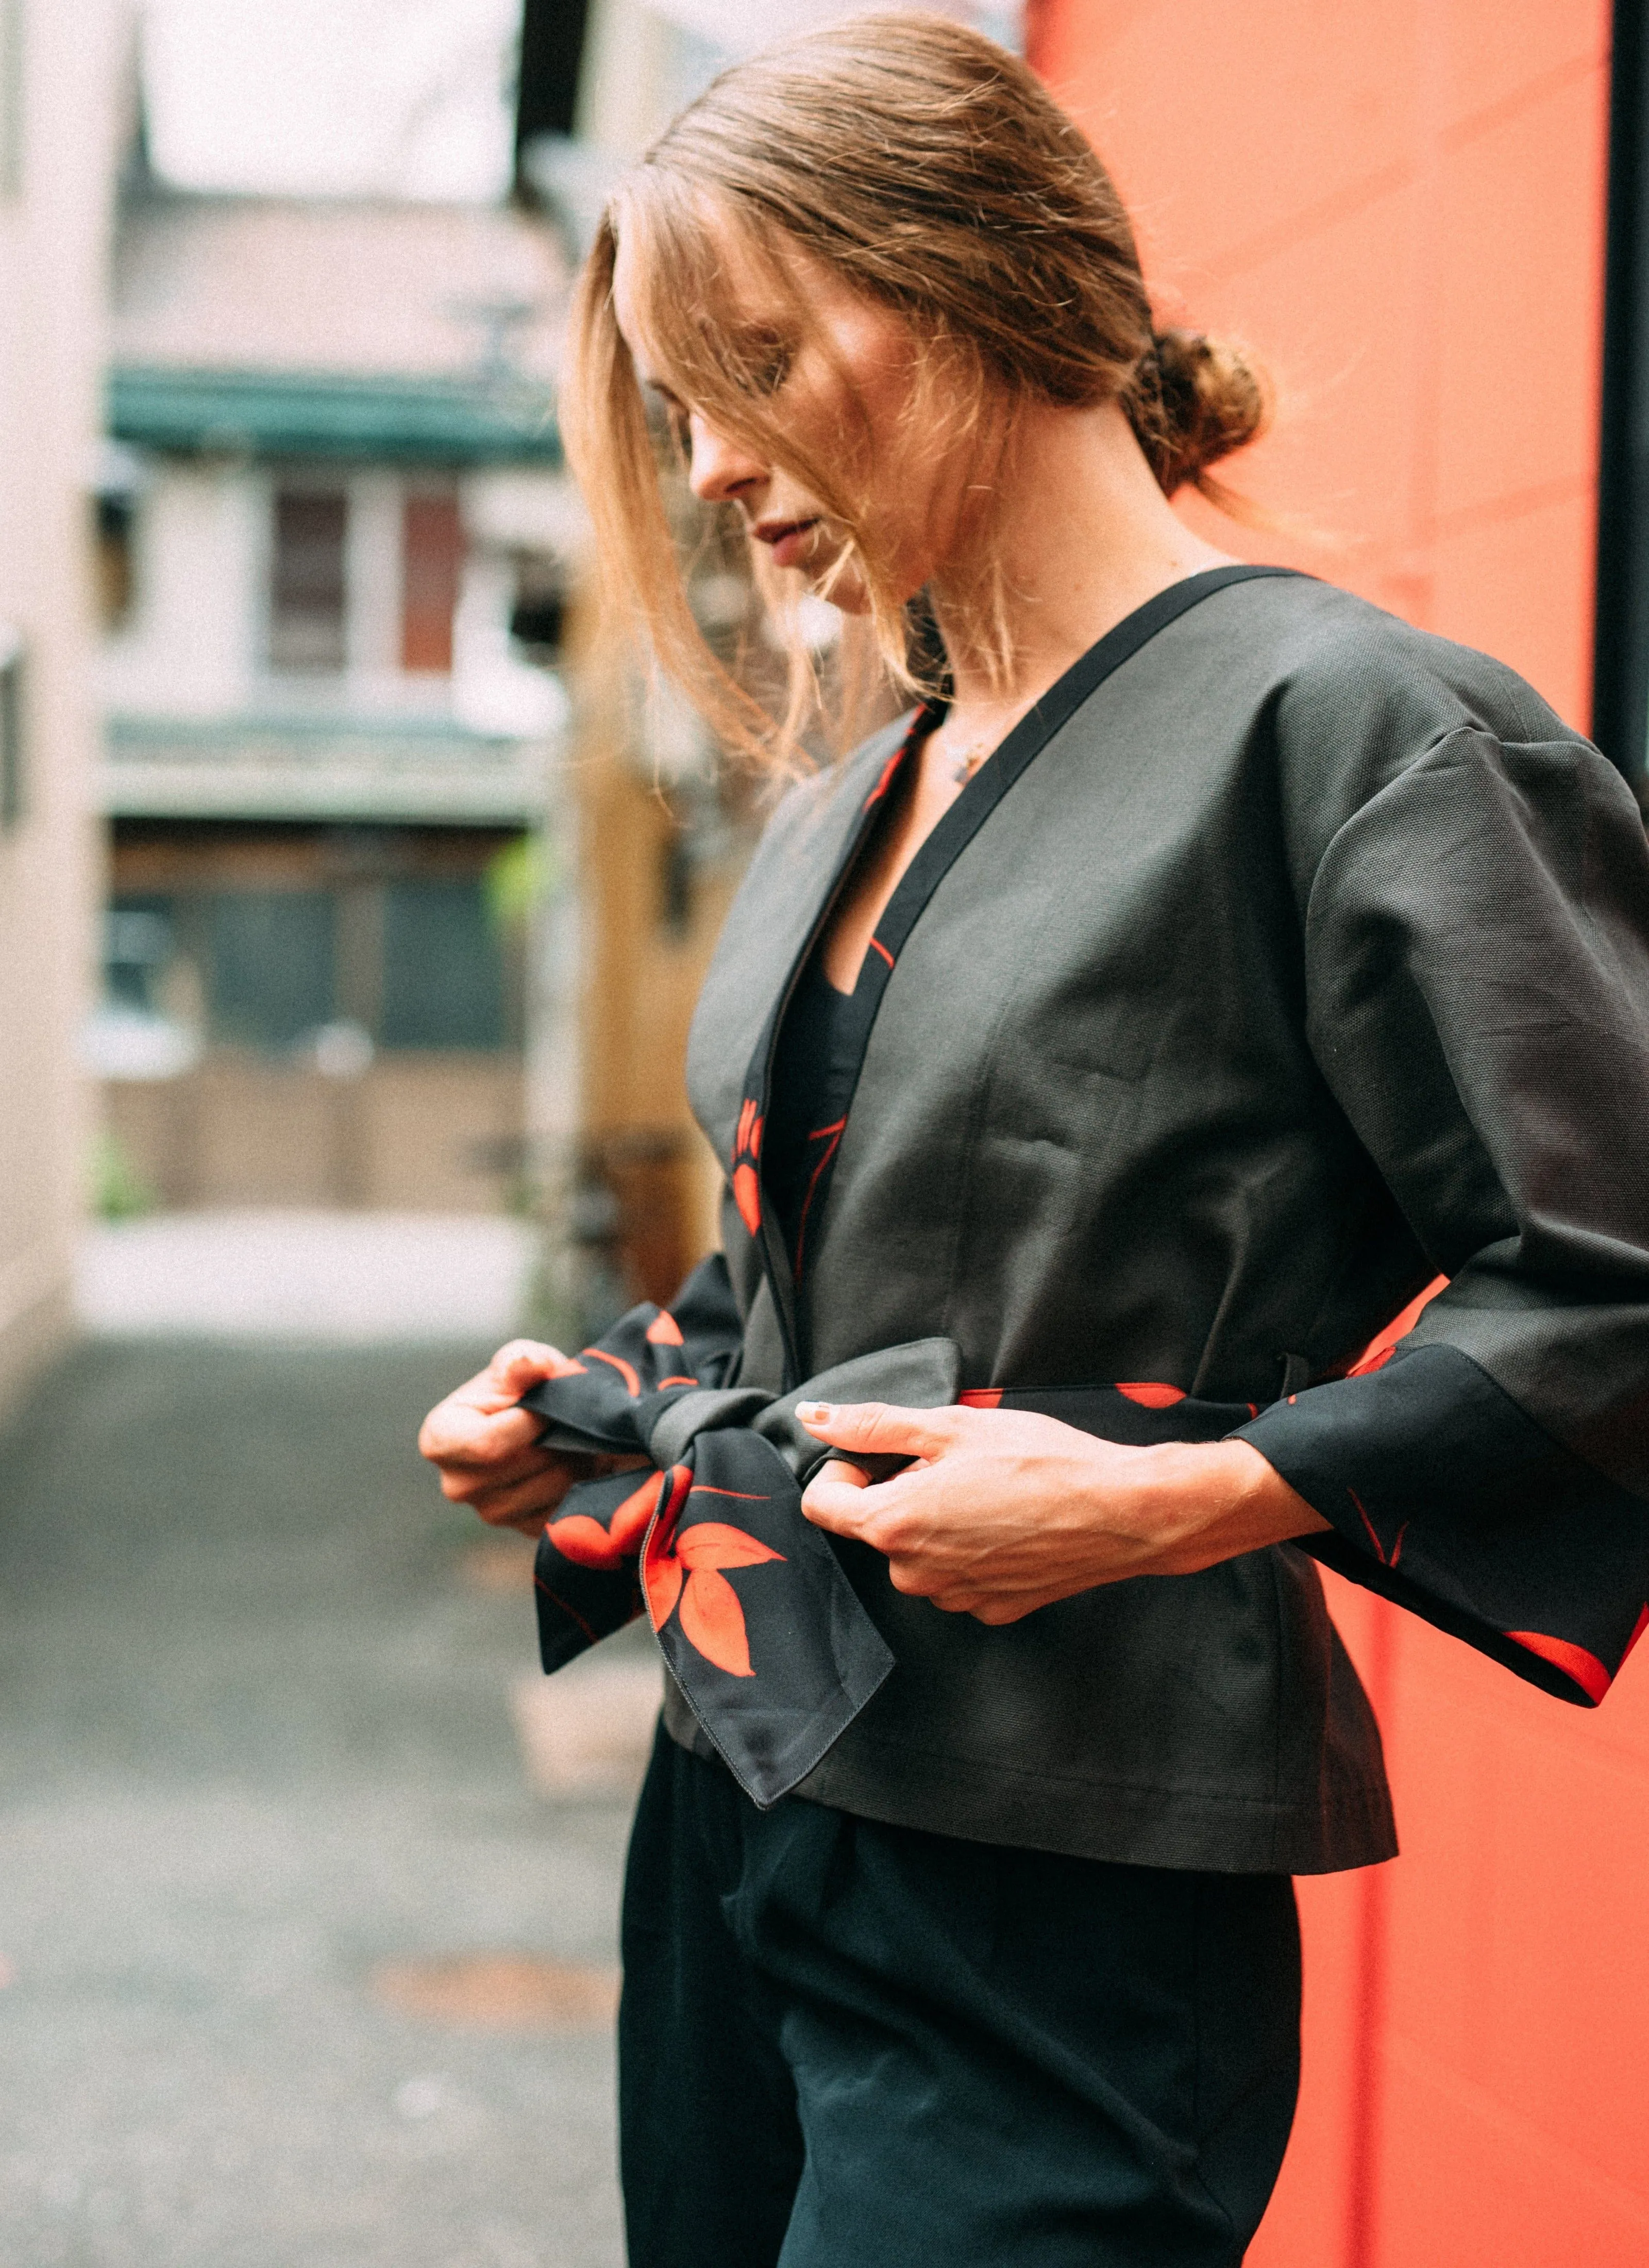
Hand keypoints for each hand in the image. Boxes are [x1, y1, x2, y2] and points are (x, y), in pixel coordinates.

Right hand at [418, 1340, 646, 1537]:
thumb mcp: (520, 1361)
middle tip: (570, 1420)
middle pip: (523, 1466)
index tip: (547, 1407)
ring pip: (551, 1486)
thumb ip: (521, 1360)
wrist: (547, 1422)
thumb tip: (529, 1364)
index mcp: (440, 1440)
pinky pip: (566, 1508)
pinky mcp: (526, 1529)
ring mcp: (491, 1513)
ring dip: (575, 1458)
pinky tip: (577, 1463)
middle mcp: (457, 1485)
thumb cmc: (524, 1387)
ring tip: (573, 1438)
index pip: (486, 1444)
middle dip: (557, 1438)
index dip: (528, 1424)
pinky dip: (581, 1483)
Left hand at [797, 1401, 1327, 1624]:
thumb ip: (875, 1425)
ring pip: (919, 1554)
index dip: (845, 1470)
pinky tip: (1009, 1522)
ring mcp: (954, 1597)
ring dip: (936, 1522)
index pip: (823, 1504)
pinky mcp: (991, 1608)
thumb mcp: (951, 1425)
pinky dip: (972, 1550)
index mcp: (895, 1523)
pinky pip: (959, 1577)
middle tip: (953, 1464)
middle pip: (876, 1527)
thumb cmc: (1044, 1462)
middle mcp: (915, 1572)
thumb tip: (818, 1418)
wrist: (1121, 1511)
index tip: (881, 1454)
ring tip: (988, 1491)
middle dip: (901, 1492)